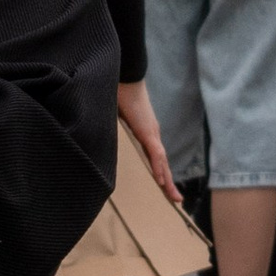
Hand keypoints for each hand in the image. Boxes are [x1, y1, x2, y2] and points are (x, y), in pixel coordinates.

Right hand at [116, 77, 175, 198]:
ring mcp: (151, 132)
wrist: (124, 75)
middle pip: (162, 163)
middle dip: (168, 182)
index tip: (162, 185)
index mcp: (145, 131)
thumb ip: (112, 127)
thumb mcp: (114, 116)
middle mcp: (152, 133)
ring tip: (174, 198)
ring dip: (167, 180)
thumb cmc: (117, 91)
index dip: (159, 171)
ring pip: (162, 161)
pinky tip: (161, 181)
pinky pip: (155, 153)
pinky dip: (158, 167)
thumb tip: (100, 135)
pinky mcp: (147, 130)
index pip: (155, 156)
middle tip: (176, 200)